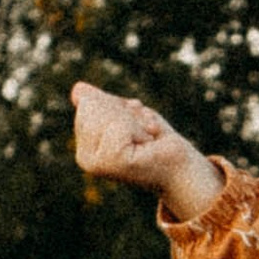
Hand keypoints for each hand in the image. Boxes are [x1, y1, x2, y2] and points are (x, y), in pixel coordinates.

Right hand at [70, 80, 221, 222]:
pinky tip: (149, 145)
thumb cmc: (156, 142)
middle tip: (142, 134)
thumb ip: (103, 103)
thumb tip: (77, 89)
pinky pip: (120, 126)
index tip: (133, 126)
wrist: (181, 169)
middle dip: (126, 112)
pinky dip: (141, 129)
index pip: (87, 102)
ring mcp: (96, 163)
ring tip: (146, 140)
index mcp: (84, 147)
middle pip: (95, 105)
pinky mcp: (111, 162)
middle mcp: (84, 158)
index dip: (118, 106)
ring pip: (109, 114)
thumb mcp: (127, 115)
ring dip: (136, 121)